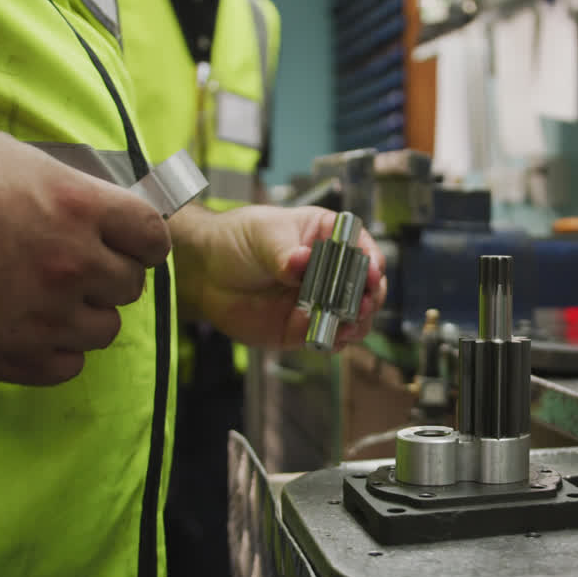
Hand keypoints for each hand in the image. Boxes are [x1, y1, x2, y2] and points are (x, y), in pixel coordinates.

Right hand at [0, 131, 170, 384]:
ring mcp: (45, 316)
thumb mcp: (6, 159)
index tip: (134, 246)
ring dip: (82, 316)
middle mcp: (71, 264)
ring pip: (104, 330)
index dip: (144, 241)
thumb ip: (67, 184)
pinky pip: (67, 366)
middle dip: (108, 277)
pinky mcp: (14, 359)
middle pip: (131, 286)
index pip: (153, 236)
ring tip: (42, 299)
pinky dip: (53, 351)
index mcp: (76, 207)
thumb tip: (102, 205)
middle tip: (74, 269)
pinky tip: (26, 328)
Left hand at [171, 205, 386, 349]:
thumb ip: (284, 253)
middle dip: (368, 298)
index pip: (362, 249)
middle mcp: (331, 272)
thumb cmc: (239, 239)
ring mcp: (320, 302)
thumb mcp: (263, 235)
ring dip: (355, 324)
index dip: (371, 261)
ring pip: (353, 318)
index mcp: (328, 238)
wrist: (206, 272)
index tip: (371, 273)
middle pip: (366, 288)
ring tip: (346, 326)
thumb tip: (301, 262)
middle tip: (360, 306)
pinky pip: (327, 338)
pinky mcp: (302, 328)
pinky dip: (332, 341)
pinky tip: (330, 339)